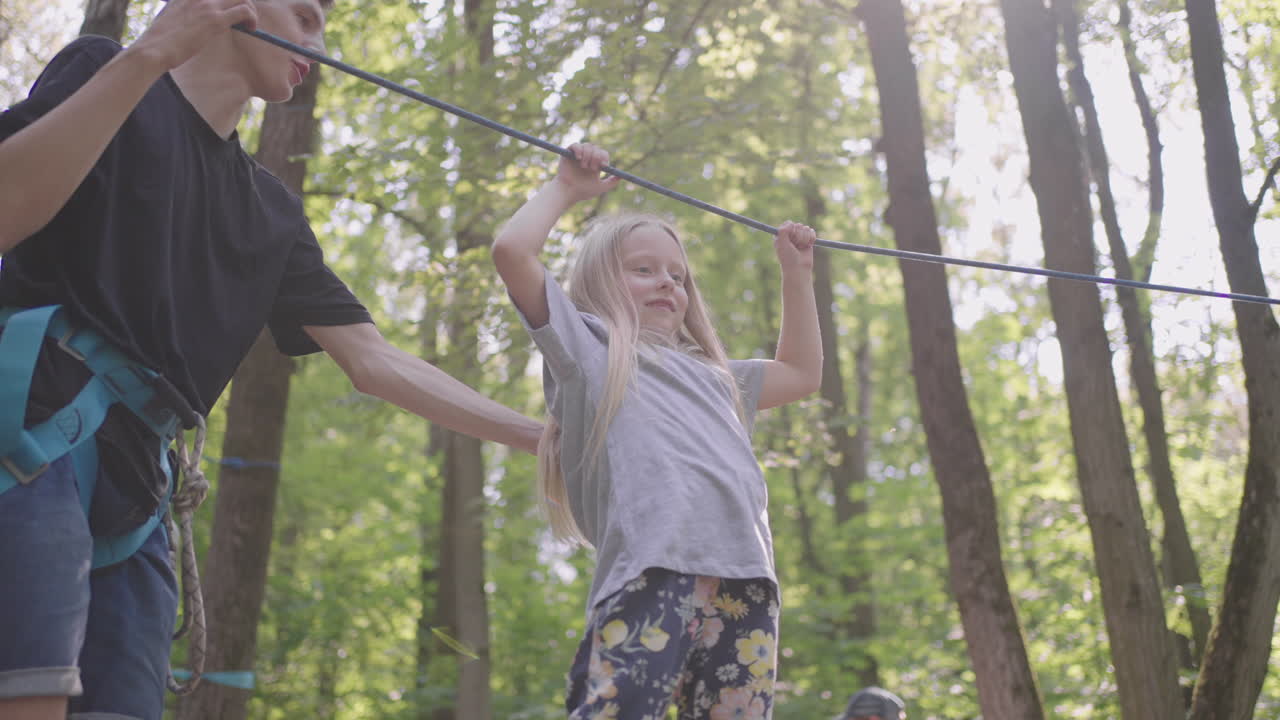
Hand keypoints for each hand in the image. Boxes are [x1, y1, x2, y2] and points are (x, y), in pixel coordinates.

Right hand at [128, 0, 258, 72]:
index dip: (227, 1)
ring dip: (250, 10)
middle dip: (243, 2)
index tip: (230, 10)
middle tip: (243, 18)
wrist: (153, 49)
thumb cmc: (159, 41)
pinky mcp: (215, 20)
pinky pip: (244, 11)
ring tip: (250, 25)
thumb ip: (183, 13)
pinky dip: (252, 18)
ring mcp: (207, 5)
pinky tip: (251, 29)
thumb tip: (191, 21)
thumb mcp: (170, 18)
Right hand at [553, 143, 621, 203]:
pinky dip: (578, 149)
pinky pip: (575, 145)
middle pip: (596, 148)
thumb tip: (621, 176)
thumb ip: (611, 183)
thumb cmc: (583, 192)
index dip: (604, 157)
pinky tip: (578, 158)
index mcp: (595, 164)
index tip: (604, 166)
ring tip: (583, 166)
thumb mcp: (600, 188)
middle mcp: (587, 158)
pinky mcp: (568, 154)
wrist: (569, 192)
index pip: (603, 154)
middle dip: (596, 157)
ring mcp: (577, 155)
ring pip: (587, 145)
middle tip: (592, 168)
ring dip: (588, 155)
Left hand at [775, 221, 815, 273]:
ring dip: (804, 239)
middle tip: (795, 246)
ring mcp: (800, 236)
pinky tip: (808, 246)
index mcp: (781, 233)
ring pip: (806, 228)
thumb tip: (791, 223)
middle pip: (798, 225)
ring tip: (800, 248)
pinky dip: (811, 239)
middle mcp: (790, 234)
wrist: (798, 268)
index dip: (791, 231)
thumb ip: (783, 230)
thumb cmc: (788, 257)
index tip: (789, 240)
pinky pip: (812, 232)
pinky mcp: (808, 239)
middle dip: (798, 236)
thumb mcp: (781, 243)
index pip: (789, 223)